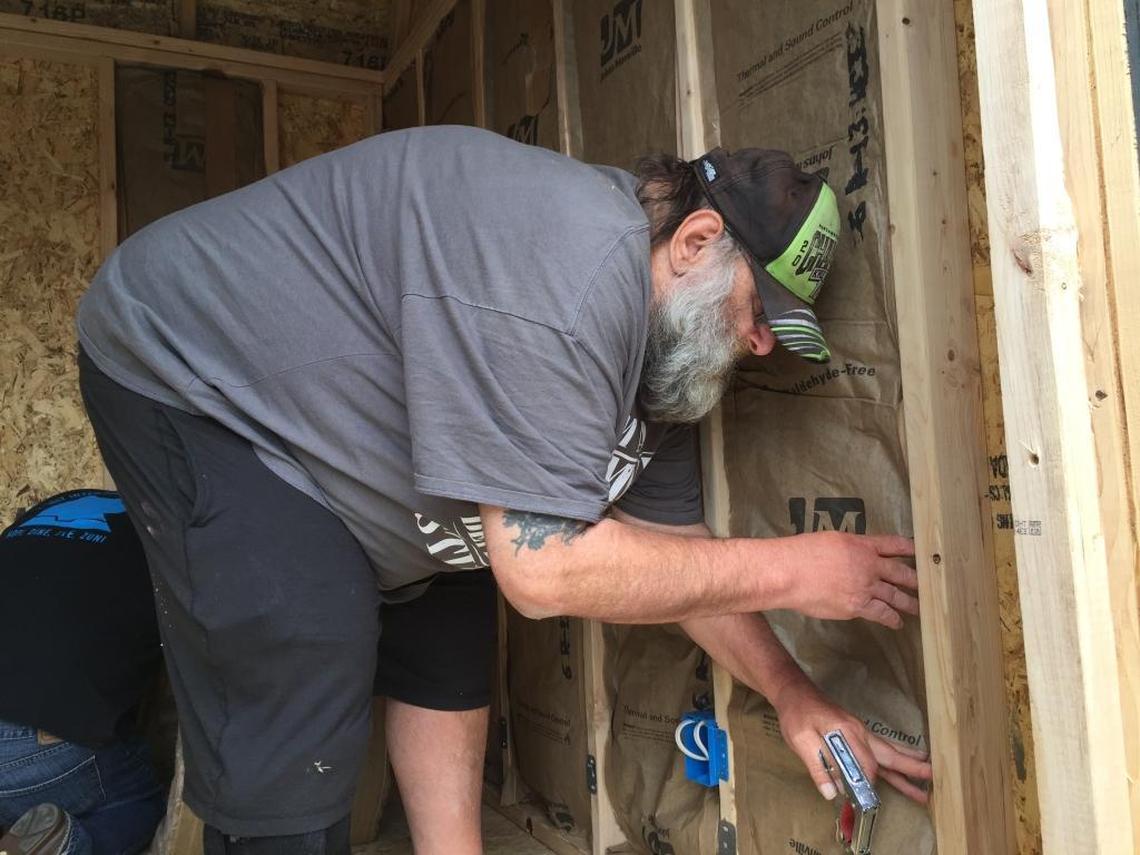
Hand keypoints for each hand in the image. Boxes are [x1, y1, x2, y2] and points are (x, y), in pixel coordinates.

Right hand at [772, 531, 918, 628]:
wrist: (790, 573)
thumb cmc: (801, 553)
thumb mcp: (829, 540)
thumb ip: (846, 549)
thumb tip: (852, 558)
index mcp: (861, 545)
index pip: (892, 544)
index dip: (908, 548)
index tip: (919, 551)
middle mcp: (869, 565)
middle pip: (899, 572)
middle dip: (914, 579)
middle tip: (926, 584)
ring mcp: (865, 587)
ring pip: (894, 595)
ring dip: (908, 601)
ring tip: (918, 607)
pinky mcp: (857, 606)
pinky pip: (881, 613)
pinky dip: (891, 618)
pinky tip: (897, 622)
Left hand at [773, 677, 932, 804]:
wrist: (794, 691)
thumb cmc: (796, 714)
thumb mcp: (800, 740)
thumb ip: (817, 766)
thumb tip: (832, 793)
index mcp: (847, 732)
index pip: (867, 764)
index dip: (868, 784)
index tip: (866, 800)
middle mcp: (859, 731)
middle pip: (889, 753)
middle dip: (912, 767)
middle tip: (934, 777)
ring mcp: (860, 731)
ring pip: (889, 750)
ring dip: (908, 763)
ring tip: (929, 774)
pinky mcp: (856, 733)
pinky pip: (881, 747)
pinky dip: (896, 755)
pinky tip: (907, 759)